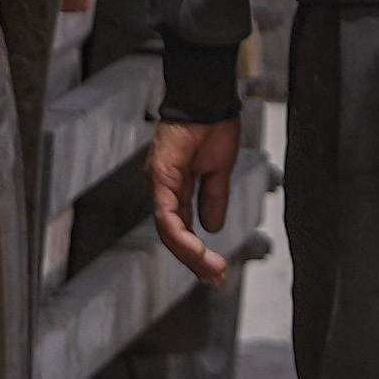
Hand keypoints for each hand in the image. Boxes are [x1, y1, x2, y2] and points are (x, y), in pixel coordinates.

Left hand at [142, 115, 242, 284]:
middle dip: (194, 261)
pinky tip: (196, 248)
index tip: (216, 271)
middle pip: (172, 235)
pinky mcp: (161, 174)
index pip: (181, 229)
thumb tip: (214, 227)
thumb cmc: (213, 126)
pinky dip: (180, 232)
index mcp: (176, 188)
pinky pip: (167, 211)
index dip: (196, 252)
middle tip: (215, 279)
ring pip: (168, 229)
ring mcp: (159, 182)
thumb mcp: (218, 171)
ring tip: (210, 268)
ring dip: (189, 253)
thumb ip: (213, 198)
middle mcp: (163, 188)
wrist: (210, 99)